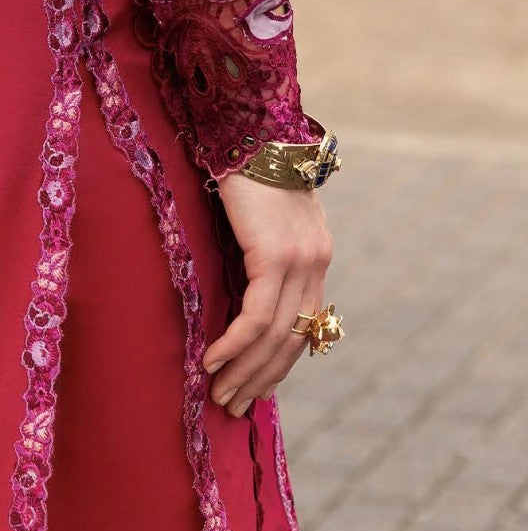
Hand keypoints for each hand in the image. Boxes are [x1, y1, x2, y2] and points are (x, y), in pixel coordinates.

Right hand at [202, 171, 333, 415]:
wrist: (248, 126)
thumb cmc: (246, 163)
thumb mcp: (262, 213)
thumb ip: (263, 247)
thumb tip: (241, 284)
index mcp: (317, 254)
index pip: (304, 324)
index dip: (279, 361)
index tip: (255, 387)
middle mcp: (316, 262)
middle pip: (292, 338)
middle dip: (262, 377)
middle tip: (234, 404)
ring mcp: (300, 260)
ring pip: (274, 335)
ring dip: (244, 370)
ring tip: (220, 393)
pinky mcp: (275, 255)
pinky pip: (256, 316)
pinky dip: (234, 344)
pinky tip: (213, 360)